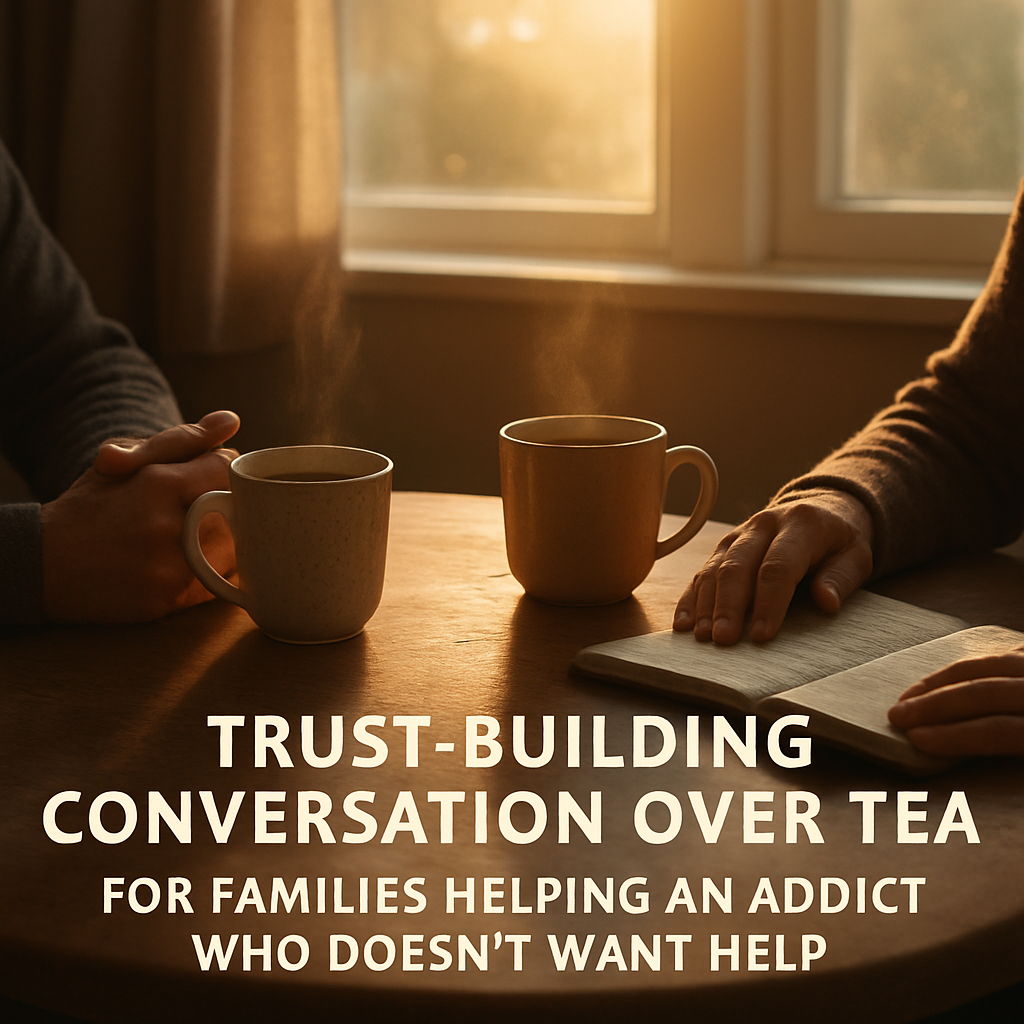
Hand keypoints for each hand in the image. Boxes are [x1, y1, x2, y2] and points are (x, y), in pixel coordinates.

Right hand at [41, 412, 239, 622]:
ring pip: (234, 549)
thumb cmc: (91, 506)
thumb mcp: (125, 461)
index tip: (207, 477)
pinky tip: (191, 562)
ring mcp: (169, 568)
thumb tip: (231, 421)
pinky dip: (214, 571)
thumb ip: (182, 440)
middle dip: (227, 507)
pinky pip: (218, 583)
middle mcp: (167, 526)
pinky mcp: (168, 601)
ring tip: (196, 536)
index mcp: (159, 484)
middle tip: (204, 509)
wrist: (44, 564)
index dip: (221, 471)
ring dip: (225, 540)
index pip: (226, 468)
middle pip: (237, 510)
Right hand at [673, 492, 873, 643]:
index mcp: (800, 524)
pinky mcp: (724, 546)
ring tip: (702, 636)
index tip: (761, 635)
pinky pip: (702, 571)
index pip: (778, 566)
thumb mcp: (856, 555)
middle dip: (728, 605)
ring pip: (714, 568)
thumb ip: (842, 577)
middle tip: (723, 639)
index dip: (768, 602)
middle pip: (737, 566)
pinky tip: (684, 623)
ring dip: (705, 604)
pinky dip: (691, 598)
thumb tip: (826, 602)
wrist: (821, 509)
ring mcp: (739, 534)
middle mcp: (763, 524)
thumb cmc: (838, 542)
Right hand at [888, 646, 1023, 755]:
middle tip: (897, 716)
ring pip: (983, 665)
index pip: (1000, 729)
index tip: (917, 740)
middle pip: (983, 692)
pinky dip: (964, 667)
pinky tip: (946, 677)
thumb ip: (1006, 743)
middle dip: (933, 704)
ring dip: (938, 681)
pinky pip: (997, 652)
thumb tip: (969, 766)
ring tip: (909, 696)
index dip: (955, 736)